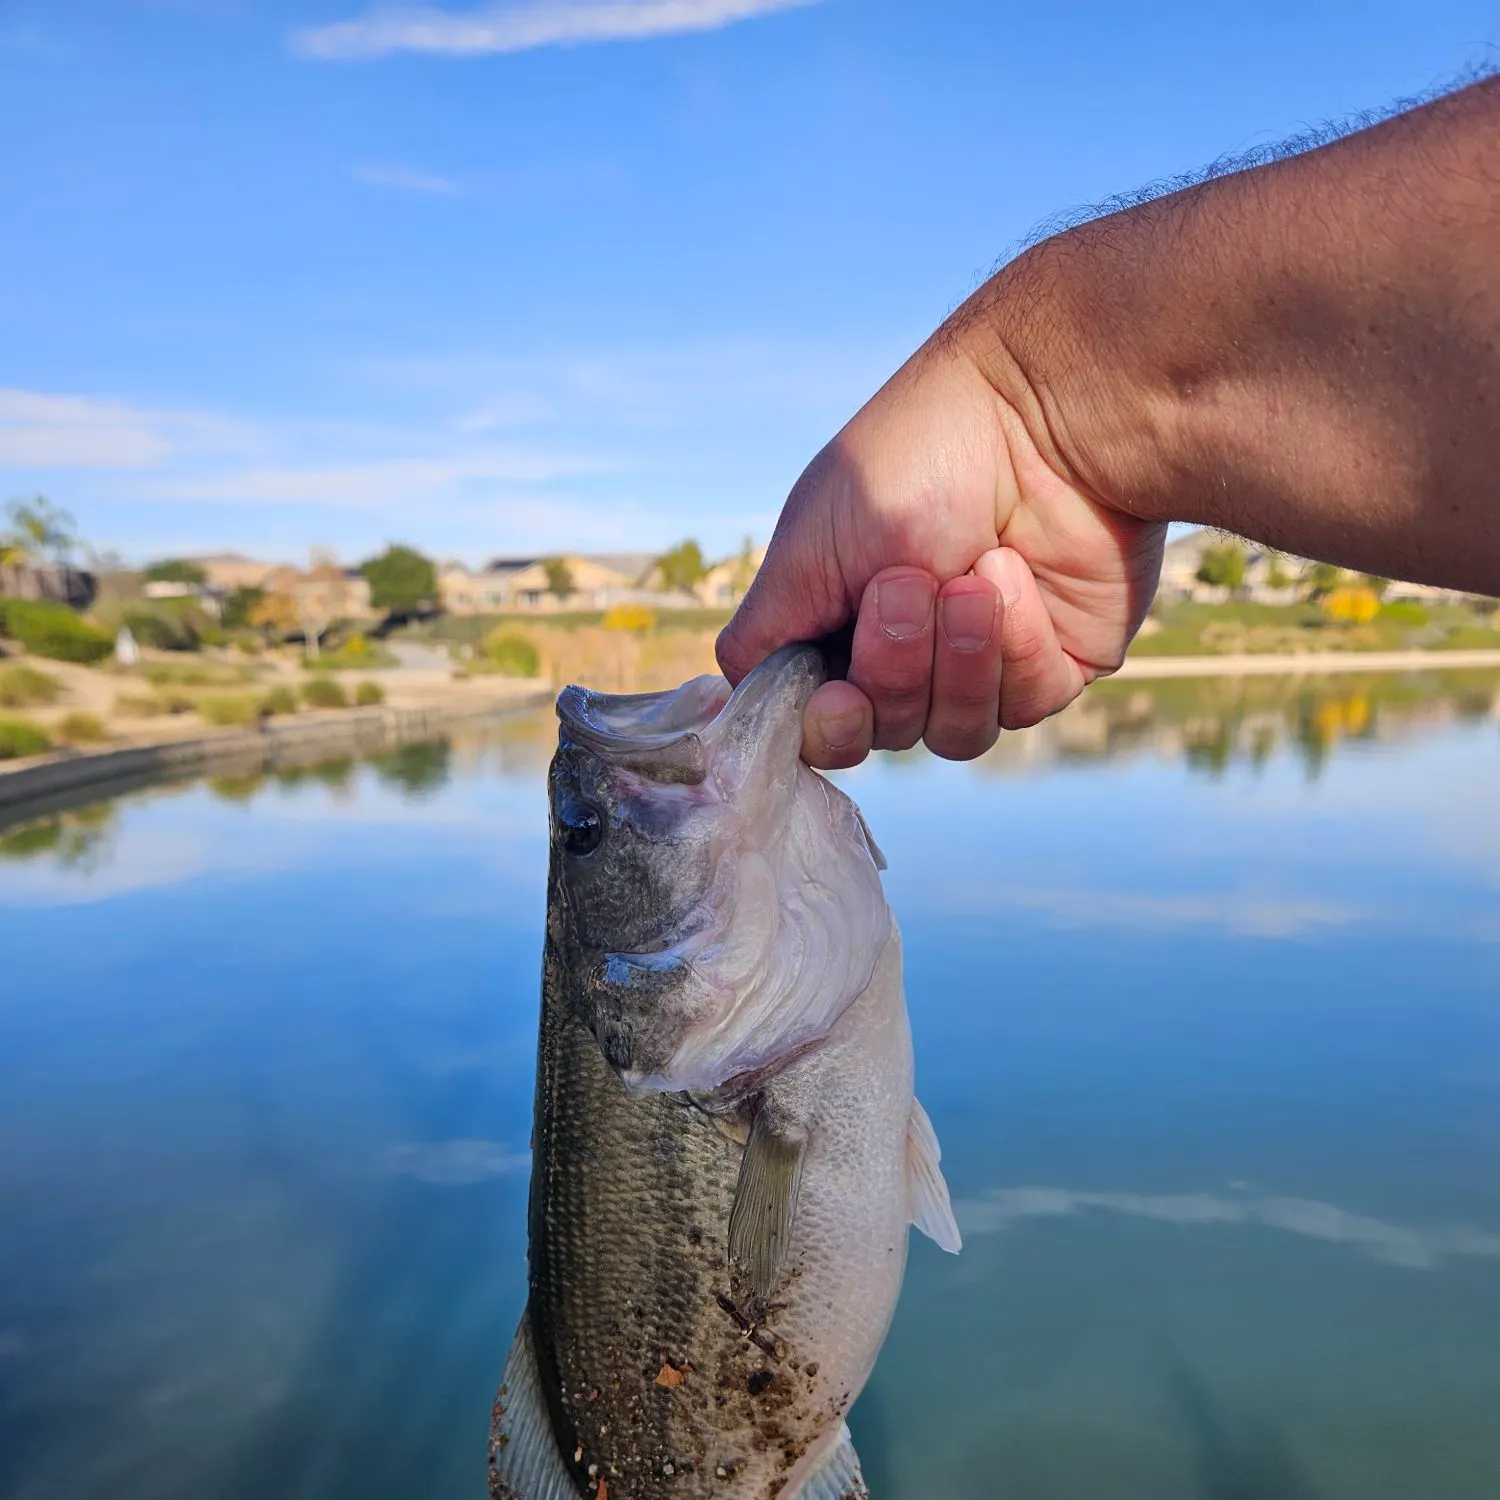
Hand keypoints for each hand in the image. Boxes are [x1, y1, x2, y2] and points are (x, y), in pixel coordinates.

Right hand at [715, 335, 1166, 766]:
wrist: (1037, 414)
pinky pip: (1025, 704)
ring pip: (955, 734)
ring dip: (957, 656)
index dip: (829, 726)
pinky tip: (1014, 570)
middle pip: (884, 733)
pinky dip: (1016, 642)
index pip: (821, 728)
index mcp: (841, 630)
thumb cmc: (911, 464)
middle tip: (908, 582)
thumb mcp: (806, 548)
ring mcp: (983, 665)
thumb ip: (761, 639)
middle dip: (895, 665)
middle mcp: (910, 657)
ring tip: (974, 574)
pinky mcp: (1055, 664)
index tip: (838, 692)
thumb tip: (730, 710)